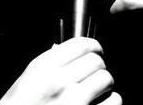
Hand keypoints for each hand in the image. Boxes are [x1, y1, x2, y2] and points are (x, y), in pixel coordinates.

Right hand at [0, 37, 120, 104]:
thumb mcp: (27, 79)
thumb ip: (48, 64)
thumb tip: (66, 52)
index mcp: (44, 67)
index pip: (80, 44)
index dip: (93, 45)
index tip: (95, 50)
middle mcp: (60, 81)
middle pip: (96, 60)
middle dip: (98, 65)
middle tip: (95, 71)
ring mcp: (75, 101)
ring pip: (106, 79)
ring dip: (105, 84)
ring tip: (97, 89)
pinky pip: (114, 101)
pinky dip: (111, 101)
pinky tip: (101, 103)